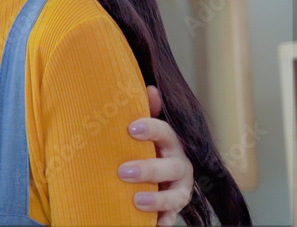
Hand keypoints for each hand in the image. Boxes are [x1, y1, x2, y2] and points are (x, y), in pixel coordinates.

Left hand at [118, 85, 193, 224]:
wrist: (155, 175)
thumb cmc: (146, 146)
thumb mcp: (145, 129)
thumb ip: (146, 112)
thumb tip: (150, 89)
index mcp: (171, 143)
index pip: (165, 132)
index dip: (151, 129)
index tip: (131, 128)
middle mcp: (180, 165)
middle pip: (171, 167)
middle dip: (149, 169)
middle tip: (123, 171)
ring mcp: (180, 189)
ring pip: (176, 196)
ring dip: (157, 199)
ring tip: (136, 201)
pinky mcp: (174, 208)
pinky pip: (172, 217)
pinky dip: (164, 220)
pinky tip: (154, 223)